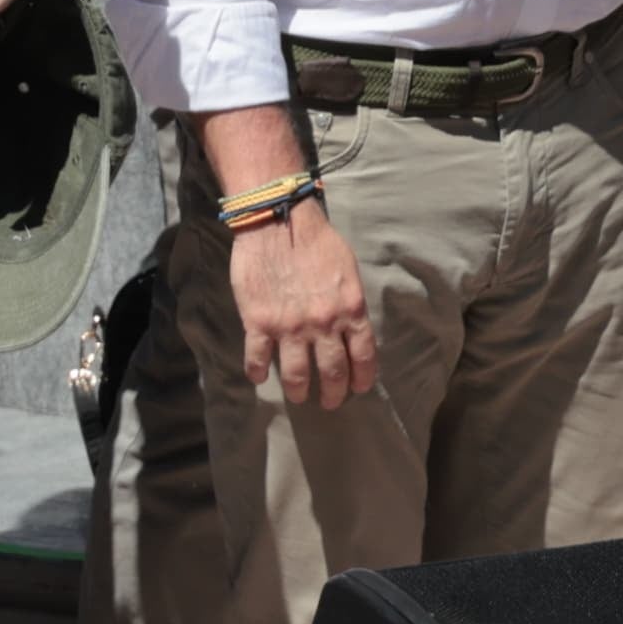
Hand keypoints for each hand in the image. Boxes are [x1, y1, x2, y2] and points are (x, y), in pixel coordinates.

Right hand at [228, 200, 374, 408]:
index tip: (357, 388)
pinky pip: (258, 359)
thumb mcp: (347, 270)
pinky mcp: (259, 322)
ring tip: (299, 396)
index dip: (362, 378)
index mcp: (350, 309)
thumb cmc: (317, 241)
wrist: (278, 220)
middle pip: (333, 372)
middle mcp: (324, 323)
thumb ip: (350, 302)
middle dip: (334, 394)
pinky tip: (259, 377)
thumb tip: (352, 326)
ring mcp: (290, 326)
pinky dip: (258, 373)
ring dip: (299, 391)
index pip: (364, 356)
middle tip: (330, 402)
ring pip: (297, 375)